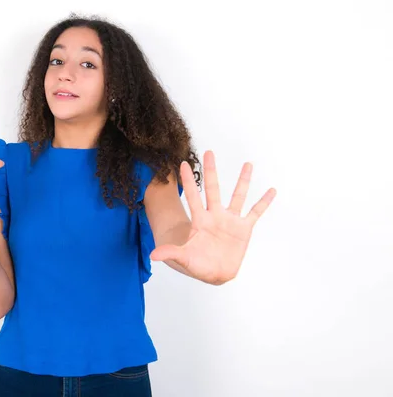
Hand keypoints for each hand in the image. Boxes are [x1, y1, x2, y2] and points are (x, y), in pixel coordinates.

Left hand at [150, 151, 275, 283]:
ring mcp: (230, 221)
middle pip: (212, 189)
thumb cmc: (198, 265)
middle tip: (208, 152)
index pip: (193, 196)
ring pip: (237, 196)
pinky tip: (272, 190)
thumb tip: (154, 256)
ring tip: (248, 164)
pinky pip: (255, 212)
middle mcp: (215, 216)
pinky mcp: (244, 229)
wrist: (215, 274)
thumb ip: (171, 253)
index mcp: (200, 221)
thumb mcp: (184, 258)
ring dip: (243, 181)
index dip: (188, 181)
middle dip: (210, 172)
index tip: (182, 164)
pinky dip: (263, 202)